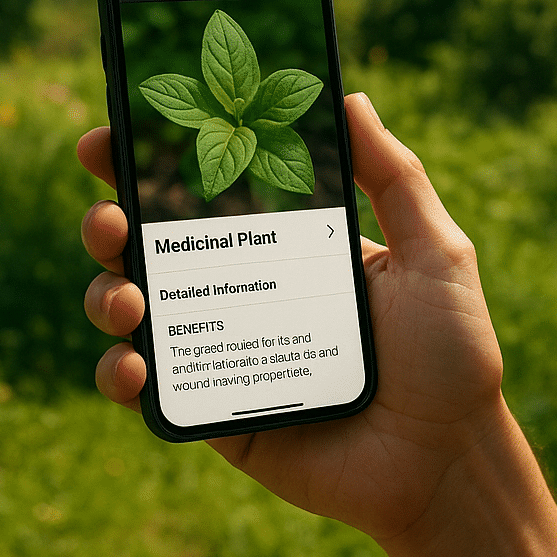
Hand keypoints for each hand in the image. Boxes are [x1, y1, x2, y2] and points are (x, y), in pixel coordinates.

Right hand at [78, 92, 506, 540]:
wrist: (448, 459)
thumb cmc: (450, 355)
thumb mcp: (435, 252)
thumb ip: (395, 177)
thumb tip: (350, 97)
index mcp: (286, 247)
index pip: (207, 192)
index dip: (152, 160)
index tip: (113, 134)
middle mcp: (244, 293)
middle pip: (150, 246)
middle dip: (109, 219)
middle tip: (109, 215)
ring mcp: (223, 354)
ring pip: (133, 311)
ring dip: (105, 294)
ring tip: (125, 298)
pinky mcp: (213, 415)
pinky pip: (147, 390)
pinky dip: (119, 374)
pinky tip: (132, 365)